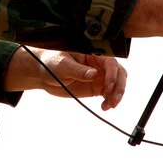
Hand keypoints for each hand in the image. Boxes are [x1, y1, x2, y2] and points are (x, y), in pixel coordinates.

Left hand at [3, 46, 126, 110]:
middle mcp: (98, 65)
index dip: (112, 74)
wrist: (43, 74)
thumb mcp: (62, 65)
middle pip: (118, 73)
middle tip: (113, 99)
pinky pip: (108, 93)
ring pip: (116, 84)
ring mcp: (98, 76)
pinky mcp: (95, 87)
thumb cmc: (51, 63)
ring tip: (109, 106)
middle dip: (119, 86)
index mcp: (92, 54)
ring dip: (117, 95)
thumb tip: (93, 74)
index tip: (107, 87)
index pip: (110, 62)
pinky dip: (109, 100)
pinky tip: (105, 107)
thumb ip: (77, 70)